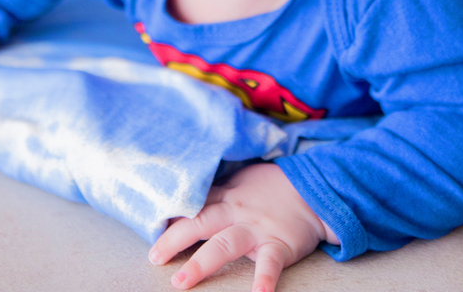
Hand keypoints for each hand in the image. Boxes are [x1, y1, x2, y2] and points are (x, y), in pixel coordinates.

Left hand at [149, 162, 338, 291]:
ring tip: (182, 282)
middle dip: (174, 241)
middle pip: (200, 224)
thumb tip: (187, 200)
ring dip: (202, 263)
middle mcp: (236, 212)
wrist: (313, 188)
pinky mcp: (279, 244)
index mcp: (226, 197)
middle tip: (154, 258)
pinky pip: (269, 263)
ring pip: (225, 244)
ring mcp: (257, 229)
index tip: (148, 230)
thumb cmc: (273, 186)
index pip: (192, 207)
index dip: (169, 220)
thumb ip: (217, 191)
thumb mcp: (242, 180)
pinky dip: (264, 279)